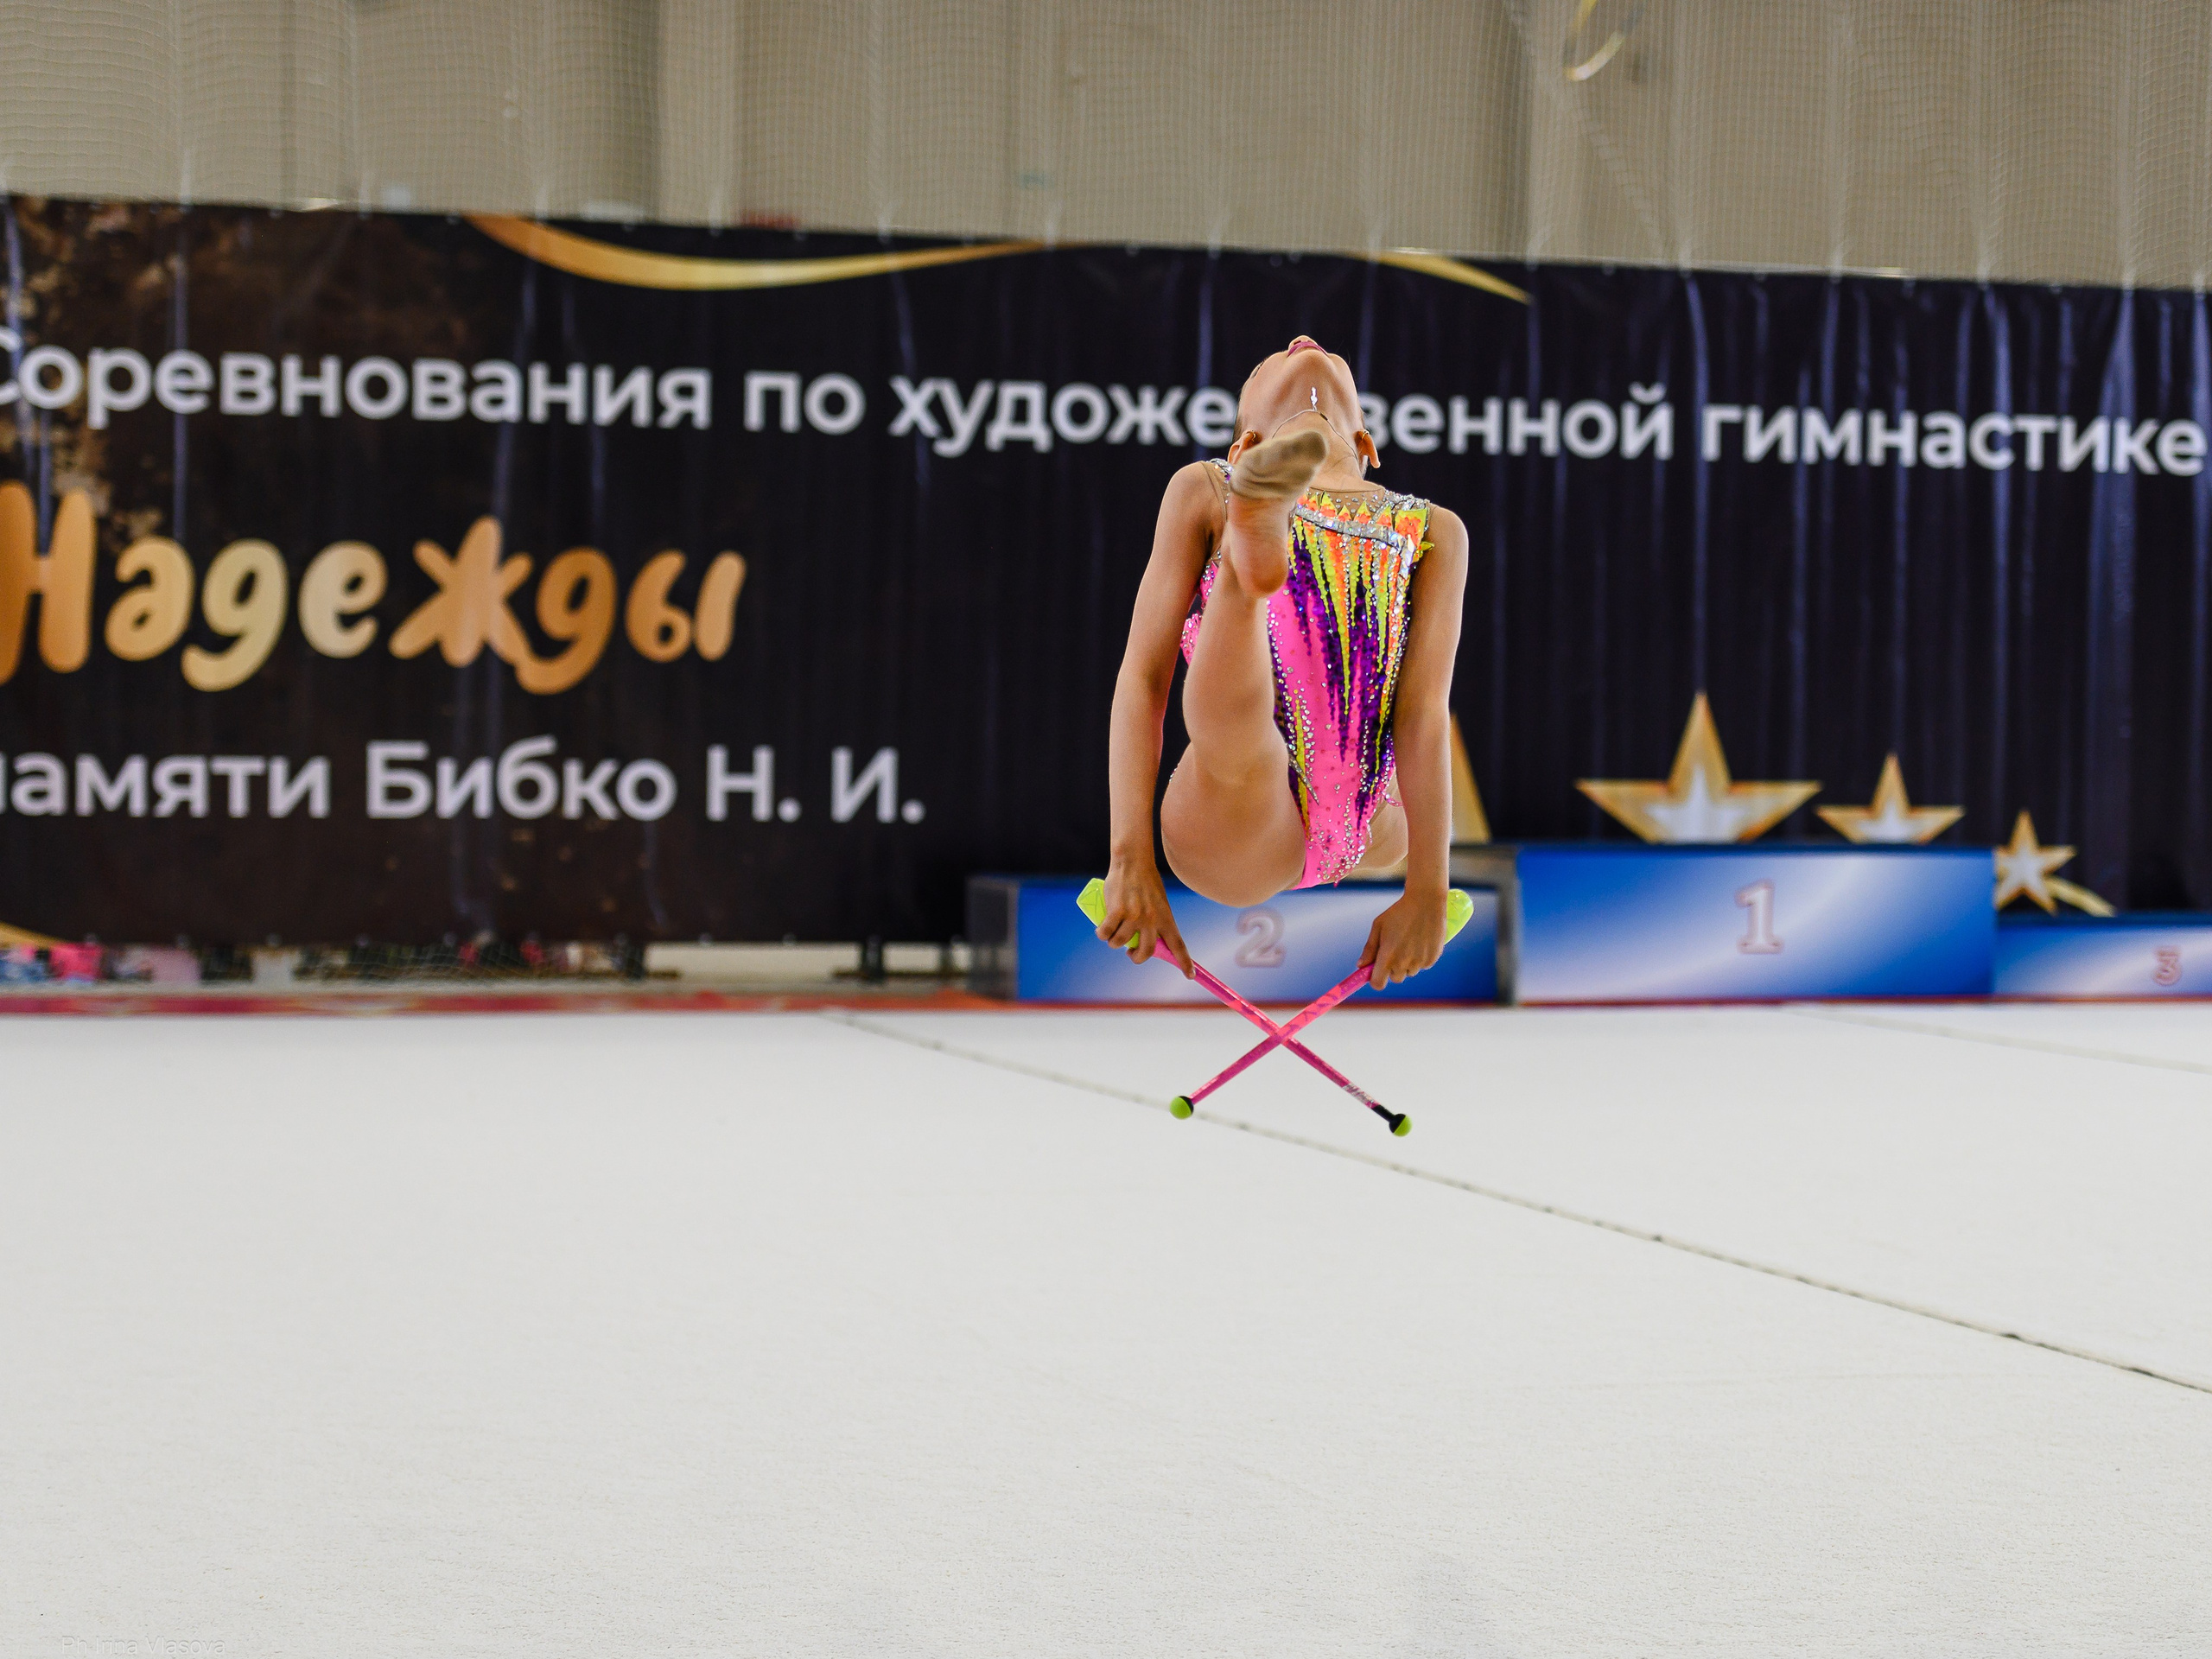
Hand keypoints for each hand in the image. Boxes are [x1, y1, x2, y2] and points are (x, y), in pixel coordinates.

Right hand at [1099, 859, 1192, 976]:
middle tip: (1130, 953)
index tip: (1190, 975)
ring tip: (1111, 934)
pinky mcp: (1117, 911)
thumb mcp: (1158, 903)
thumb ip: (1155, 921)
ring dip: (1113, 942)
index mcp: (1166, 918)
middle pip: (1146, 952)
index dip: (1185, 962)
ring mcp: (1135, 916)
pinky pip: (1106, 933)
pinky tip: (1101, 930)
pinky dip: (1102, 934)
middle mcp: (1152, 920)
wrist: (1132, 862)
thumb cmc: (1145, 882)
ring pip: (1120, 943)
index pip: (1178, 944)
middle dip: (1136, 958)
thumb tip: (1141, 942)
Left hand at [1359, 888, 1447, 990]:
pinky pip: (1423, 966)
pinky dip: (1420, 958)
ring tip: (1409, 942)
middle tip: (1394, 950)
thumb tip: (1360, 966)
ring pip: (1410, 972)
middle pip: (1395, 978)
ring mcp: (1419, 961)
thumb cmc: (1399, 913)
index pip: (1378, 983)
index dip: (1376, 980)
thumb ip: (1369, 949)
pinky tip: (1420, 941)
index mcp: (1387, 955)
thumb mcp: (1379, 927)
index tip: (1375, 973)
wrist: (1426, 902)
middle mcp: (1404, 962)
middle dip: (1392, 969)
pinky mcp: (1432, 959)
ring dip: (1407, 963)